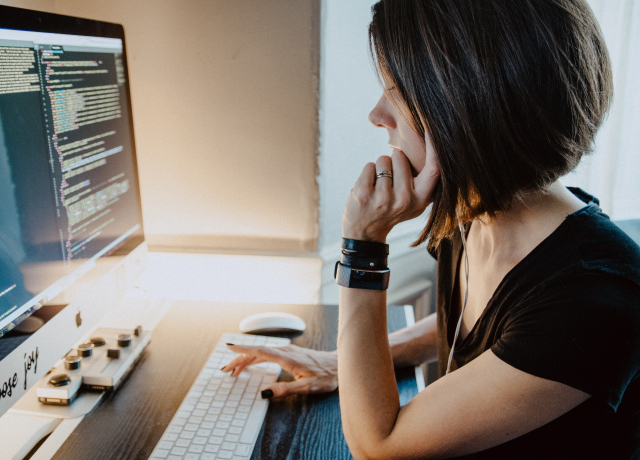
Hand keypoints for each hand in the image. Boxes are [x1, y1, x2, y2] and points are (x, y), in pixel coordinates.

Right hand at [221, 344, 337, 397]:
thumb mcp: (307, 387)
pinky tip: (252, 362)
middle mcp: (285, 351)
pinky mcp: (289, 352)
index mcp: (287, 358)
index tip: (229, 348)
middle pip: (257, 351)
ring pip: (261, 351)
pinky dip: (256, 357)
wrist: (340, 365)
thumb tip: (265, 393)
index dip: (243, 350)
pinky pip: (267, 352)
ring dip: (246, 359)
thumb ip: (285, 390)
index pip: (260, 351)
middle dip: (239, 359)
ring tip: (234, 369)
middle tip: (226, 370)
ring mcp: (287, 350)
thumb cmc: (326, 376)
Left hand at [342, 148, 439, 242]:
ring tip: (378, 188)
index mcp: (421, 200)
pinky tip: (368, 189)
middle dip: (393, 160)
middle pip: (400, 157)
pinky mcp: (364, 194)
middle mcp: (405, 200)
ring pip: (383, 160)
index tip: (434, 130)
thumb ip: (425, 181)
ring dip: (379, 168)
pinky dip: (367, 173)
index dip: (434, 148)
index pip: (434, 169)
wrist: (365, 233)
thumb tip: (434, 146)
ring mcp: (383, 198)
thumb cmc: (392, 211)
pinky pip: (369, 166)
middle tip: (390, 182)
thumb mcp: (415, 202)